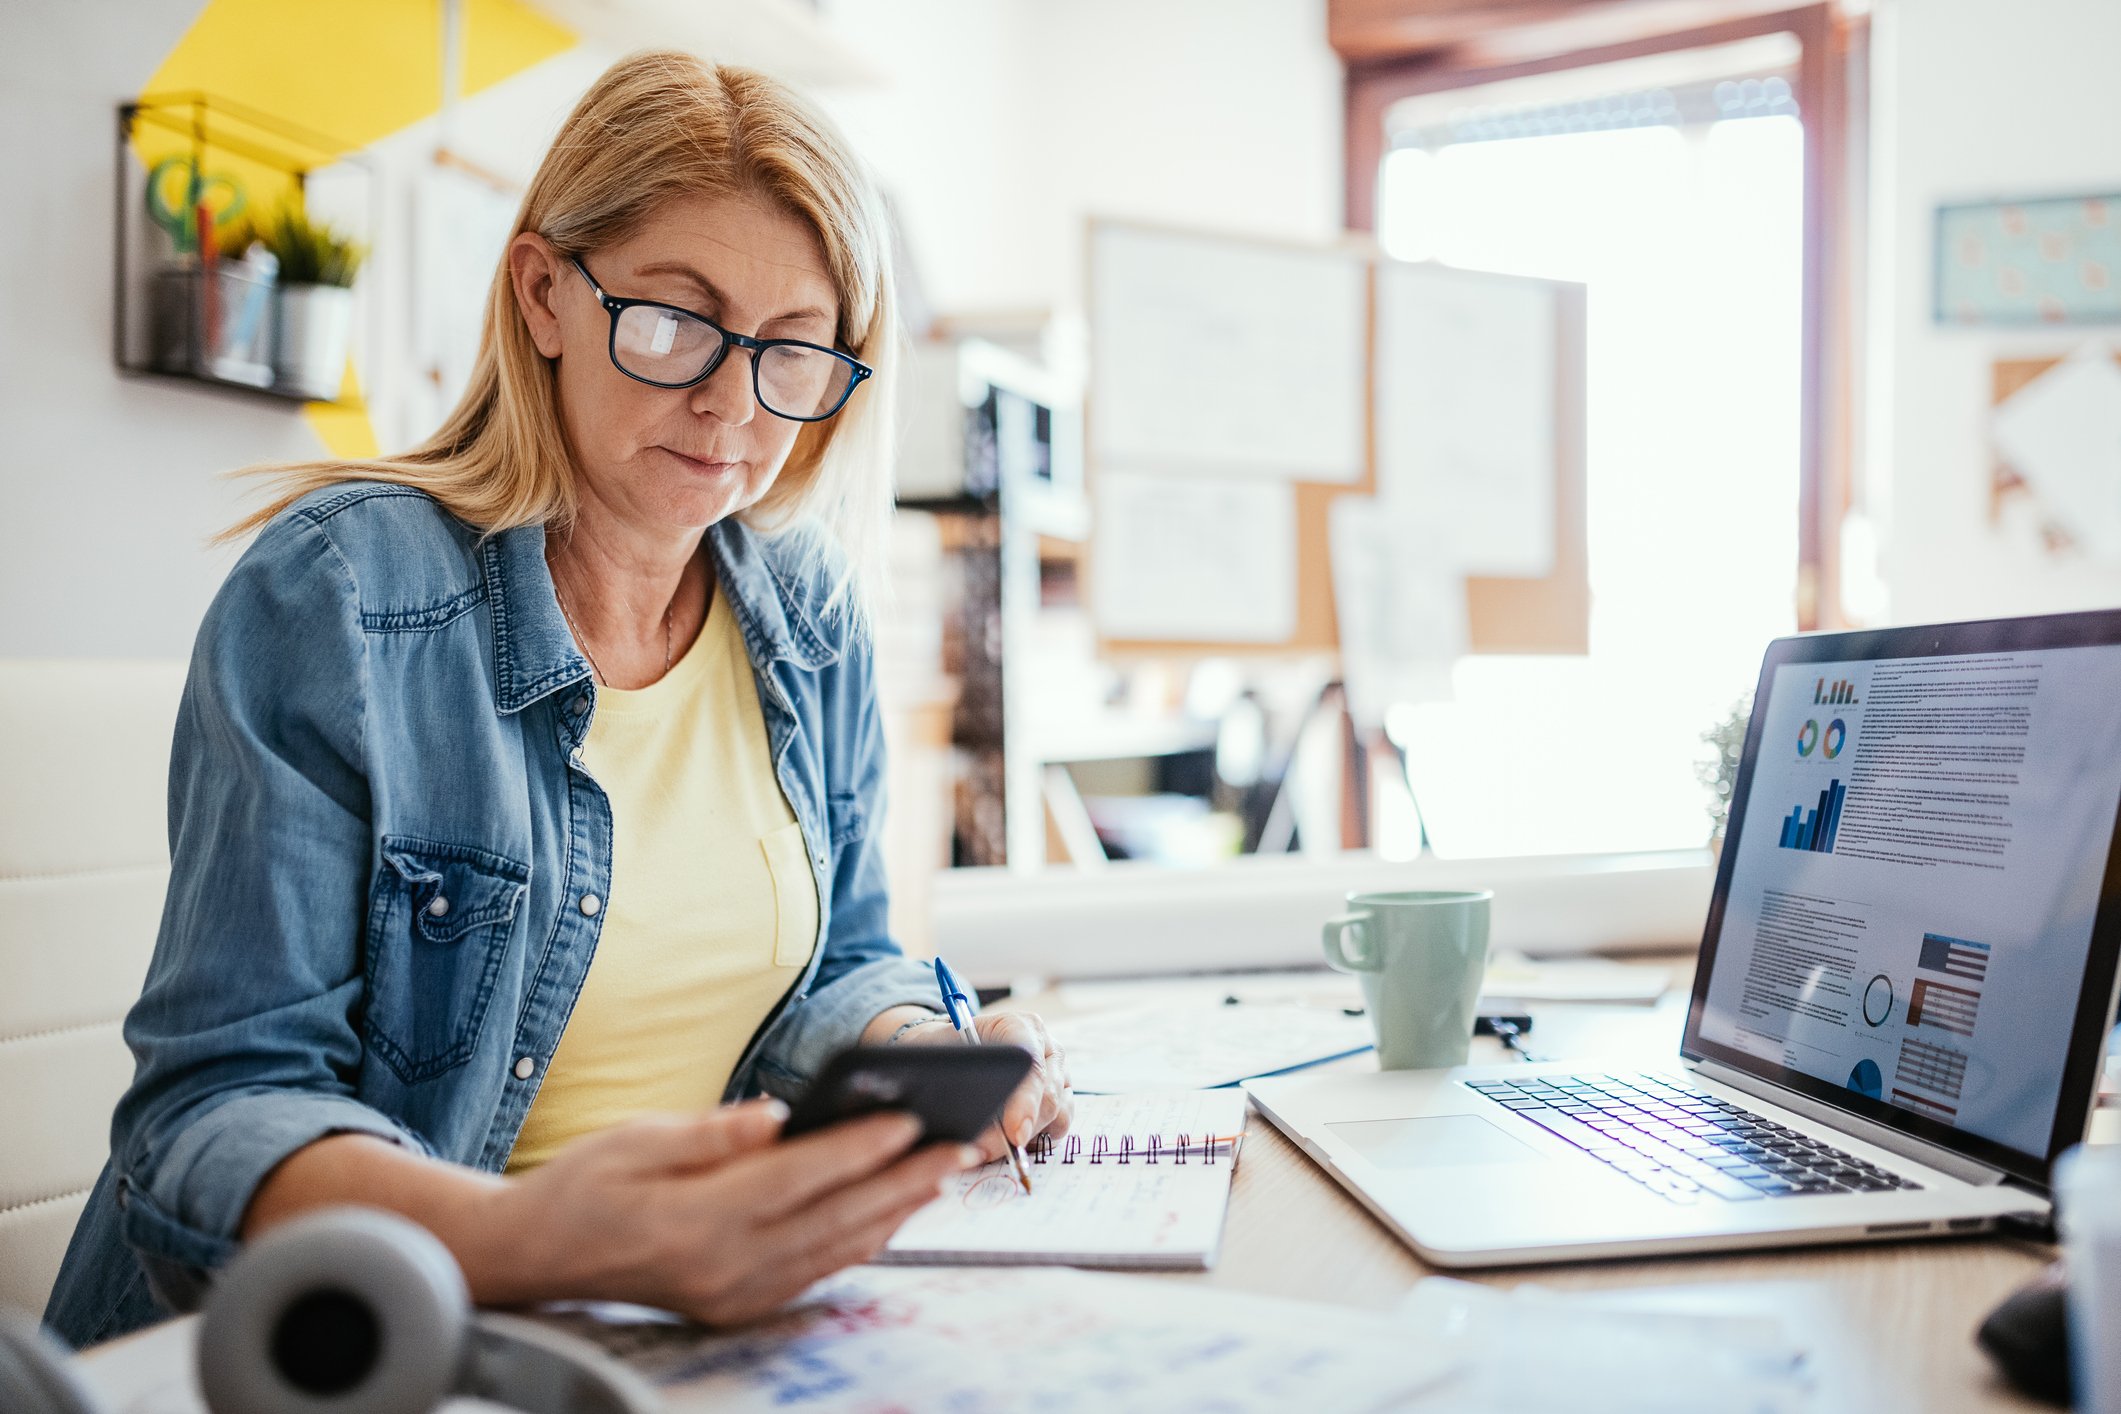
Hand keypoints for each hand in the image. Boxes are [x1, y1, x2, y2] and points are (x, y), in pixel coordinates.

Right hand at [488, 1098, 978, 1323]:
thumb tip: (778, 1115)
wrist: (537, 1256)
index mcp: (696, 1221)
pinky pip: (816, 1273)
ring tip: (941, 1174)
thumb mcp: (634, 1139)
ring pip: (835, 1251)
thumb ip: (710, 1133)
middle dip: (902, 1181)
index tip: (910, 1122)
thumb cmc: (582, 1185)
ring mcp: (734, 1294)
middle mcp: (723, 1268)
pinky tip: (890, 1214)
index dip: (858, 1150)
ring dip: (894, 1213)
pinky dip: (860, 1242)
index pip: (799, 1179)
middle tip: (958, 1147)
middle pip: (834, 1219)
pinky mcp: (738, 1305)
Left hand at [894, 1010, 1073, 1163]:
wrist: (951, 1048)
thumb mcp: (939, 1055)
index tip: (1014, 1134)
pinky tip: (1011, 1141)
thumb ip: (952, 1077)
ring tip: (991, 1148)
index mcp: (1018, 1026)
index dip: (1024, 1100)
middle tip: (985, 1152)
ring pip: (1057, 1113)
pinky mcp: (1061, 1094)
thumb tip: (965, 1119)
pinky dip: (1038, 1139)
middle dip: (1018, 1131)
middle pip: (1047, 1095)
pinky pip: (1060, 1124)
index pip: (1030, 1063)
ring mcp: (1057, 1071)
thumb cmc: (945, 1050)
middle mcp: (1045, 1046)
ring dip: (1027, 1138)